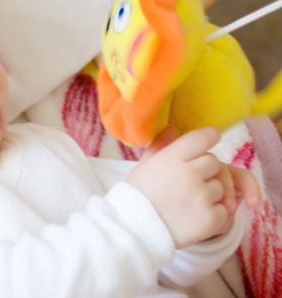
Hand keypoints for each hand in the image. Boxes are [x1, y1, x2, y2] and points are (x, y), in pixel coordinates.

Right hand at [126, 127, 258, 248]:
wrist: (134, 230)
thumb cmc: (138, 195)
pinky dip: (213, 216)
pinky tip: (193, 218)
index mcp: (171, 158)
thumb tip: (171, 127)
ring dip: (209, 195)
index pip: (202, 138)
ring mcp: (201, 196)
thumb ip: (161, 145)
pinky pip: (225, 211)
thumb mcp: (145, 165)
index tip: (210, 139)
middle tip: (188, 183)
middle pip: (214, 162)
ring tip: (187, 204)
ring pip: (221, 187)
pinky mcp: (210, 219)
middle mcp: (188, 173)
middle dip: (205, 172)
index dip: (209, 137)